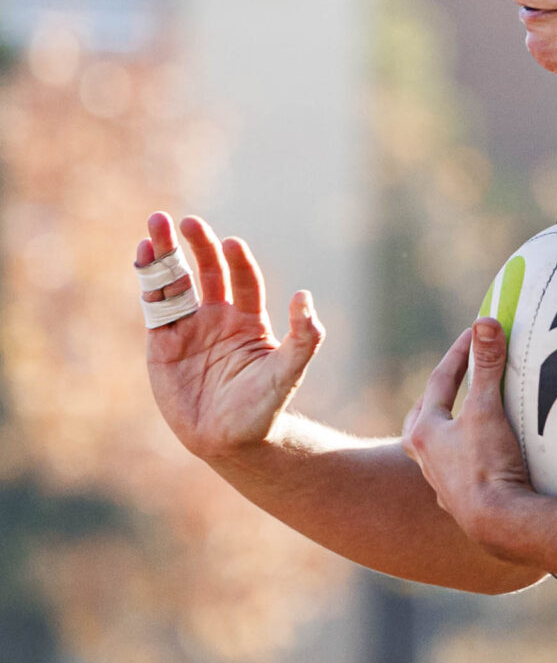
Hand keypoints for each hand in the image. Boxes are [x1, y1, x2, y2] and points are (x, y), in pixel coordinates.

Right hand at [139, 212, 323, 465]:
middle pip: (206, 273)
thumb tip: (306, 297)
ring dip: (166, 255)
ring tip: (157, 224)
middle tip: (188, 221)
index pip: (242, 281)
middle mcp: (217, 319)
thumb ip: (303, 337)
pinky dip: (148, 281)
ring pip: (175, 283)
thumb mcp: (287, 372)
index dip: (237, 261)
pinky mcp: (161, 344)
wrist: (228, 440)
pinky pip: (154, 306)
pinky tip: (145, 256)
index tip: (232, 243)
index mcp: (247, 321)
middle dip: (197, 246)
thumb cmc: (263, 408)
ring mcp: (188, 329)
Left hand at [402, 316, 538, 553]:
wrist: (496, 523)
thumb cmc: (487, 466)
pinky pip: (455, 471)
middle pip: (425, 415)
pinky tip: (473, 461)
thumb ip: (487, 366)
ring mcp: (440, 481)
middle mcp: (424, 457)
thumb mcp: (487, 410)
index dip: (460, 354)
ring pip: (435, 447)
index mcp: (425, 431)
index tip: (475, 333)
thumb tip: (485, 323)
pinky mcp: (459, 501)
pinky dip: (462, 458)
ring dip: (446, 428)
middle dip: (440, 393)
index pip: (440, 381)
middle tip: (454, 375)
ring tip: (459, 418)